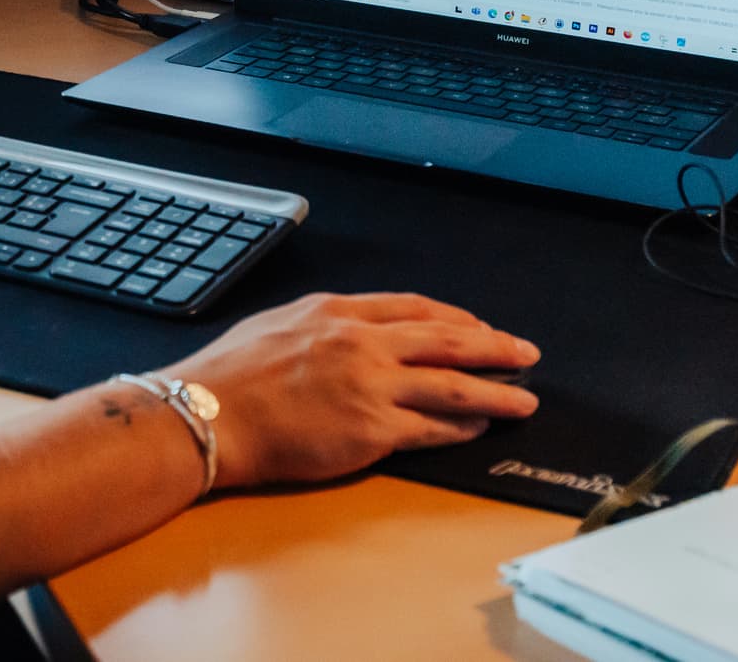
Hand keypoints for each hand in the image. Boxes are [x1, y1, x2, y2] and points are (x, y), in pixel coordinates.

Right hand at [162, 291, 541, 489]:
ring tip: (524, 399)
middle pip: (447, 340)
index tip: (479, 327)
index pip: (414, 307)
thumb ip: (325, 326)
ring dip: (496, 392)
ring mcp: (370, 385)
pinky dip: (461, 427)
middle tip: (525, 352)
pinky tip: (478, 428)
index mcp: (338, 312)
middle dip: (494, 346)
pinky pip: (431, 428)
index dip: (455, 317)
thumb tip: (356, 335)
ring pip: (452, 385)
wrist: (212, 414)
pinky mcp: (372, 429)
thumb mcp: (278, 325)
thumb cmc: (231, 376)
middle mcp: (361, 342)